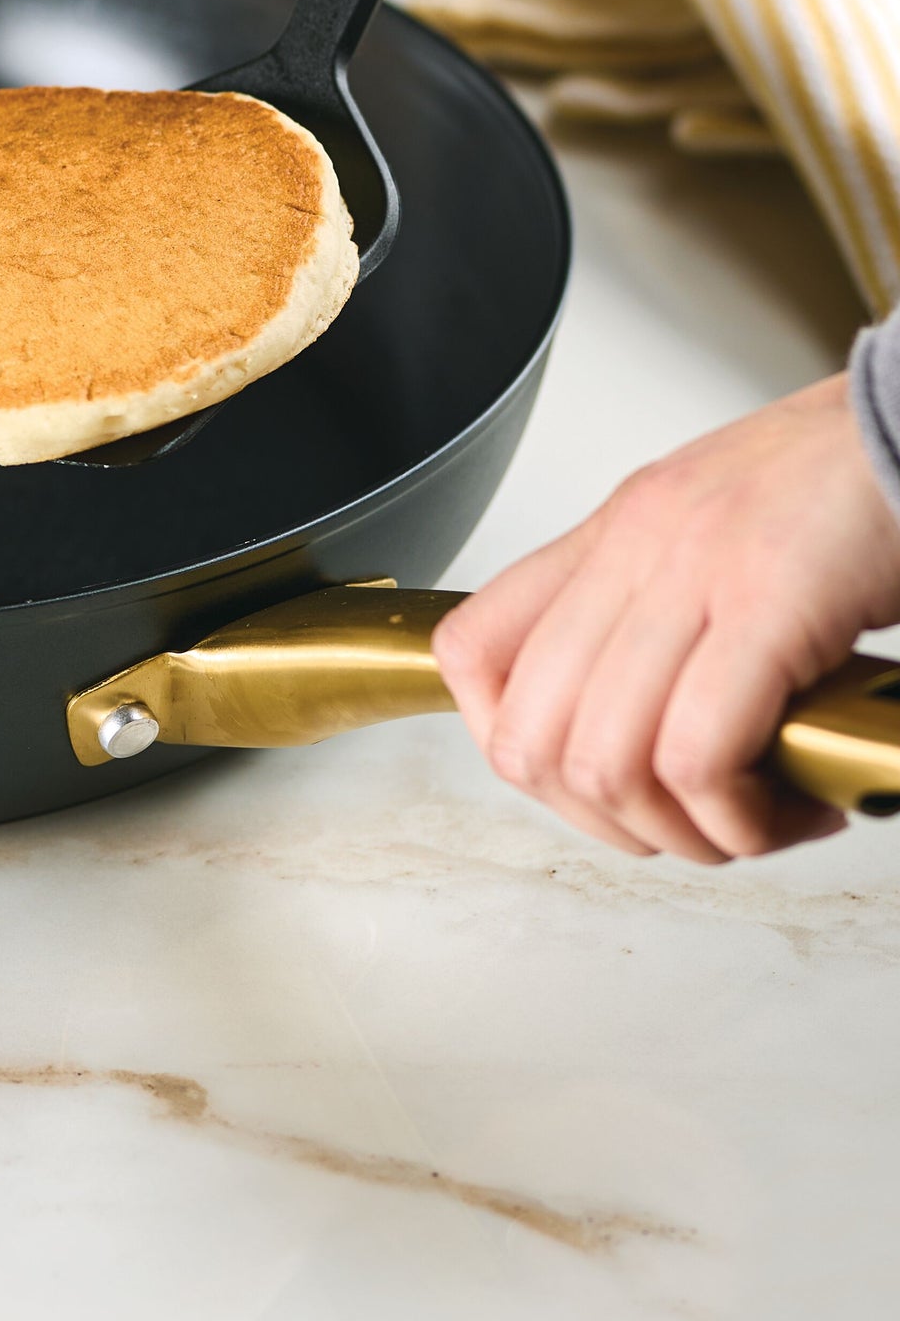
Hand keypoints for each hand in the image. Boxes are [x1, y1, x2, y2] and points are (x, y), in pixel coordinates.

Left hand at [434, 378, 899, 860]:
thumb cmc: (850, 489)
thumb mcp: (713, 536)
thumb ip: (656, 608)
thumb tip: (625, 719)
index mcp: (612, 533)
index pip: (470, 649)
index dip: (511, 746)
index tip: (586, 785)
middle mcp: (633, 546)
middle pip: (532, 736)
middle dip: (604, 819)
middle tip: (687, 826)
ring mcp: (692, 571)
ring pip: (606, 760)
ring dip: (683, 831)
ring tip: (755, 823)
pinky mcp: (769, 604)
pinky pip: (696, 751)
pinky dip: (738, 816)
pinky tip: (795, 810)